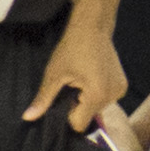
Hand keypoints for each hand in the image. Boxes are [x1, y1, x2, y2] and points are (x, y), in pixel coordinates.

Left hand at [24, 14, 128, 134]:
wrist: (92, 27)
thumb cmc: (71, 48)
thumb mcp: (54, 75)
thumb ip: (43, 99)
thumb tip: (27, 118)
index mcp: (97, 95)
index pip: (79, 123)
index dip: (68, 113)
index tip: (64, 95)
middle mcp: (113, 96)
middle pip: (89, 115)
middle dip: (77, 105)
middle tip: (72, 84)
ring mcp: (120, 90)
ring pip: (96, 108)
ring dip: (86, 99)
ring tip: (82, 78)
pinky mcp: (122, 85)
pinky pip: (104, 99)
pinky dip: (96, 93)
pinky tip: (91, 77)